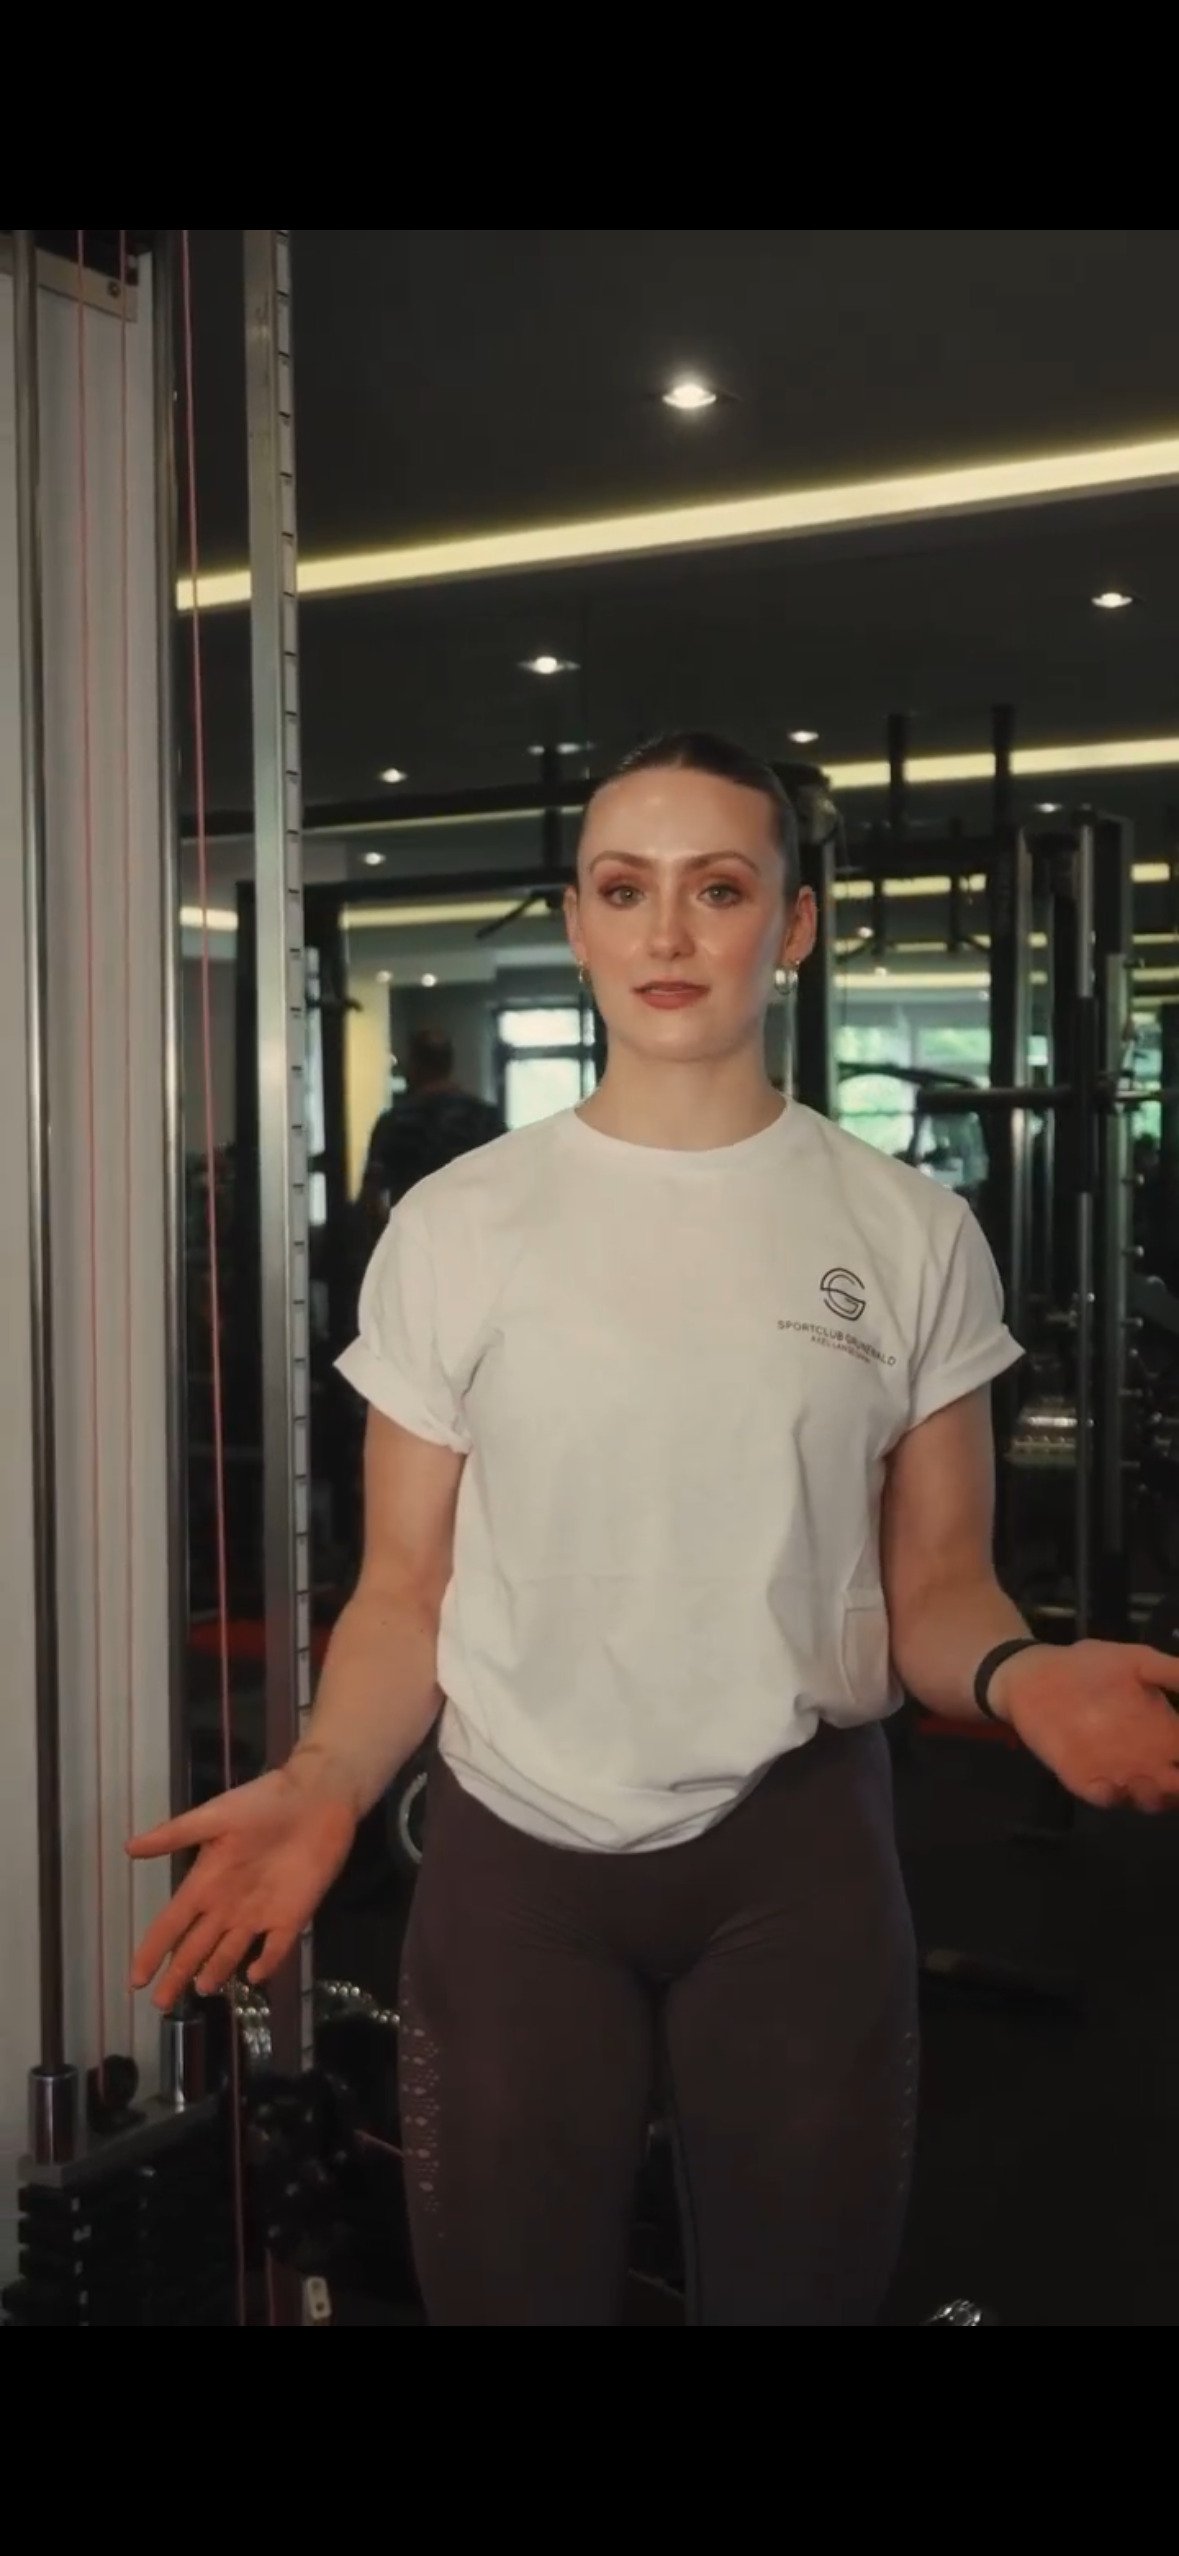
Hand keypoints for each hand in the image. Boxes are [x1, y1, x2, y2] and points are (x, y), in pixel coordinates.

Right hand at [128, 1752, 359, 2007]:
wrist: (316, 1797)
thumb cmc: (262, 1803)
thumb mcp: (214, 1817)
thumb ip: (175, 1836)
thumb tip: (128, 1847)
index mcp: (205, 1883)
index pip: (171, 1925)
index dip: (153, 1953)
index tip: (136, 1981)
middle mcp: (227, 1905)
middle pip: (196, 1948)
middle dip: (177, 1975)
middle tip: (161, 2006)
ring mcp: (259, 1913)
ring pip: (230, 1953)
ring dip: (215, 1972)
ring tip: (202, 1992)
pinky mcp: (292, 1916)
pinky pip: (276, 1948)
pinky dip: (266, 1964)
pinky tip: (254, 1976)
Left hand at [991, 1640, 1178, 1811]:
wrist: (1035, 1674)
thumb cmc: (1089, 1665)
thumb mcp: (1136, 1660)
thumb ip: (1172, 1673)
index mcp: (1164, 1731)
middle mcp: (1147, 1758)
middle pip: (1176, 1786)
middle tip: (1175, 1777)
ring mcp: (1117, 1772)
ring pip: (1148, 1799)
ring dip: (1156, 1796)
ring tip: (1152, 1780)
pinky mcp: (1084, 1780)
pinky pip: (1106, 1799)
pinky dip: (1114, 1796)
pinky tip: (1113, 1783)